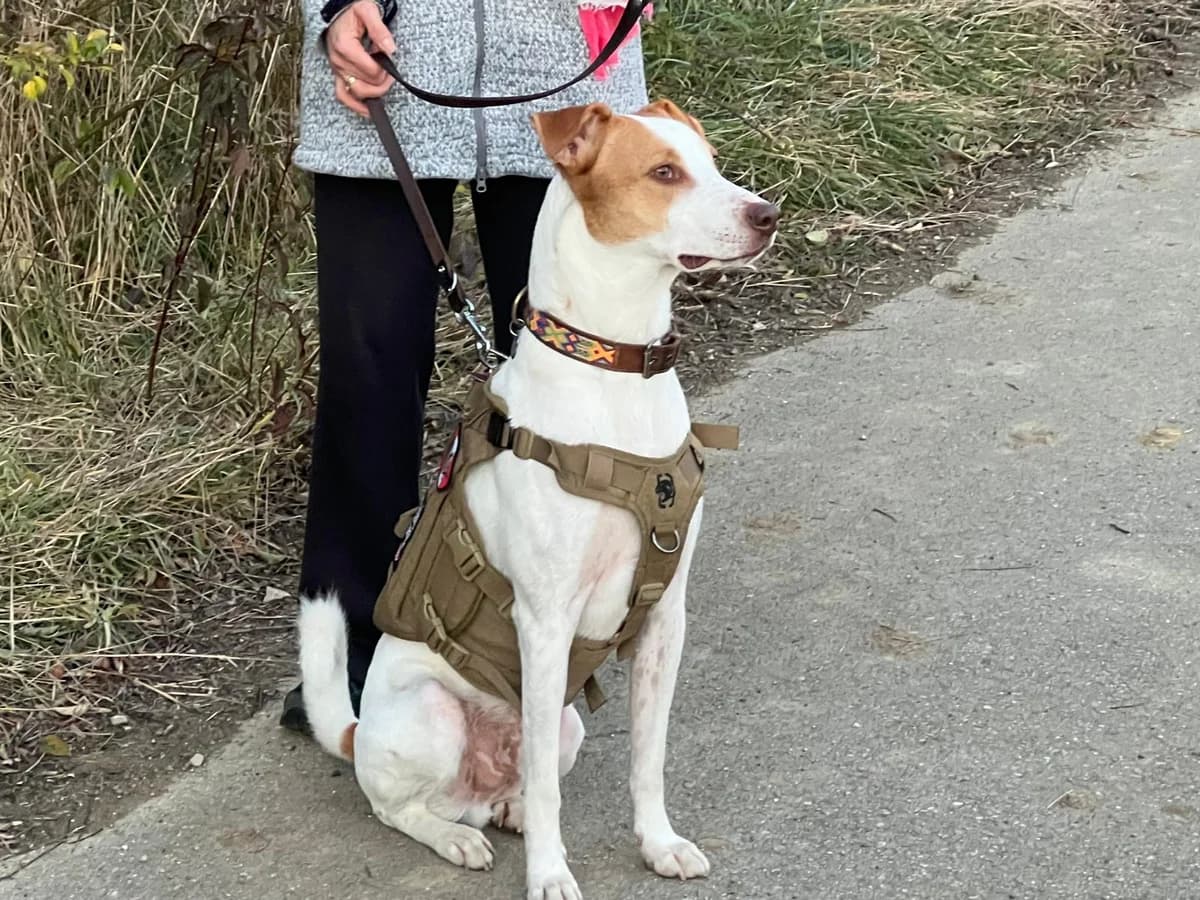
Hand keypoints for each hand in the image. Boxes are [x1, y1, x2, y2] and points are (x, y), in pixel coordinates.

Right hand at [327, 0, 395, 117]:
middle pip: (366, 86)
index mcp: (345, 47)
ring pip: (356, 94)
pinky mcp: (338, 76)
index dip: (386, 70)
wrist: (338, 14)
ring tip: (383, 82)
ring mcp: (337, 71)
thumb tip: (390, 49)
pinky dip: (356, 106)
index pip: (372, 71)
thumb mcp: (367, 12)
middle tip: (390, 71)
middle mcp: (338, 61)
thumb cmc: (352, 13)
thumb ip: (379, 30)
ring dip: (374, 92)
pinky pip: (343, 96)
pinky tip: (368, 110)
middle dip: (383, 81)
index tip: (389, 58)